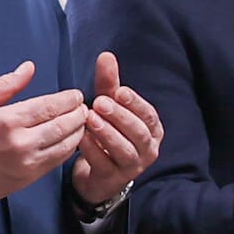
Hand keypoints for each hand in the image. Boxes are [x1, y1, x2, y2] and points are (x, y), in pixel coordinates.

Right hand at [0, 59, 88, 211]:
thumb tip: (29, 68)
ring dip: (78, 131)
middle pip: (64, 124)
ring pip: (66, 144)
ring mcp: (27, 162)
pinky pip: (58, 161)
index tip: (76, 95)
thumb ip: (5, 84)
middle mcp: (21, 142)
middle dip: (79, 113)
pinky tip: (70, 140)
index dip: (69, 99)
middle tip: (84, 107)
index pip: (50, 106)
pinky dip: (69, 149)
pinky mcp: (29, 177)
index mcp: (8, 120)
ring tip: (81, 122)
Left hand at [69, 52, 163, 208]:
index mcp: (152, 129)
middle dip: (120, 116)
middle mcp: (148, 149)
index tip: (119, 91)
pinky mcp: (113, 179)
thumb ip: (109, 84)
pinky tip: (81, 138)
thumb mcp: (109, 107)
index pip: (149, 115)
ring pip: (124, 150)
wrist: (98, 173)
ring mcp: (132, 167)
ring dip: (107, 133)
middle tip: (100, 102)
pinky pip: (105, 164)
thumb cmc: (108, 133)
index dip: (135, 103)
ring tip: (90, 119)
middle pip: (138, 132)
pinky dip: (93, 150)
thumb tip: (106, 55)